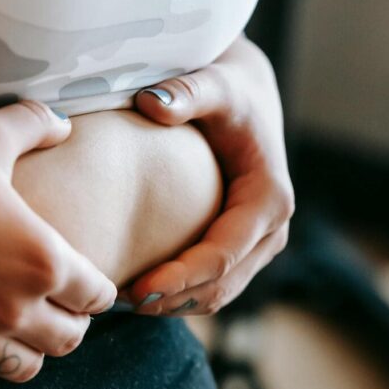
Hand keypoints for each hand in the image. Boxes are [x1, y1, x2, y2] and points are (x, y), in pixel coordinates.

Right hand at [0, 102, 116, 388]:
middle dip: (66, 325)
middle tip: (52, 312)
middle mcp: (16, 306)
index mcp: (44, 258)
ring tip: (12, 333)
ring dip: (24, 352)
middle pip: (69, 340)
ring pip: (24, 369)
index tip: (81, 287)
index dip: (94, 292)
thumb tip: (63, 123)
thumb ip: (32, 126)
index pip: (97, 297)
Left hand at [122, 34, 294, 315]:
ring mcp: (261, 247)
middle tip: (116, 303)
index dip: (180, 278)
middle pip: (221, 286)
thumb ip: (187, 91)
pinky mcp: (245, 252)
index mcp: (270, 200)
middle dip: (172, 301)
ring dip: (173, 305)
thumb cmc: (228, 90)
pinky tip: (138, 292)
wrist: (248, 96)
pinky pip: (214, 288)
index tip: (135, 288)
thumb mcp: (214, 82)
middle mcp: (272, 231)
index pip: (222, 256)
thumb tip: (152, 104)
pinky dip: (179, 297)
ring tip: (123, 302)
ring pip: (218, 295)